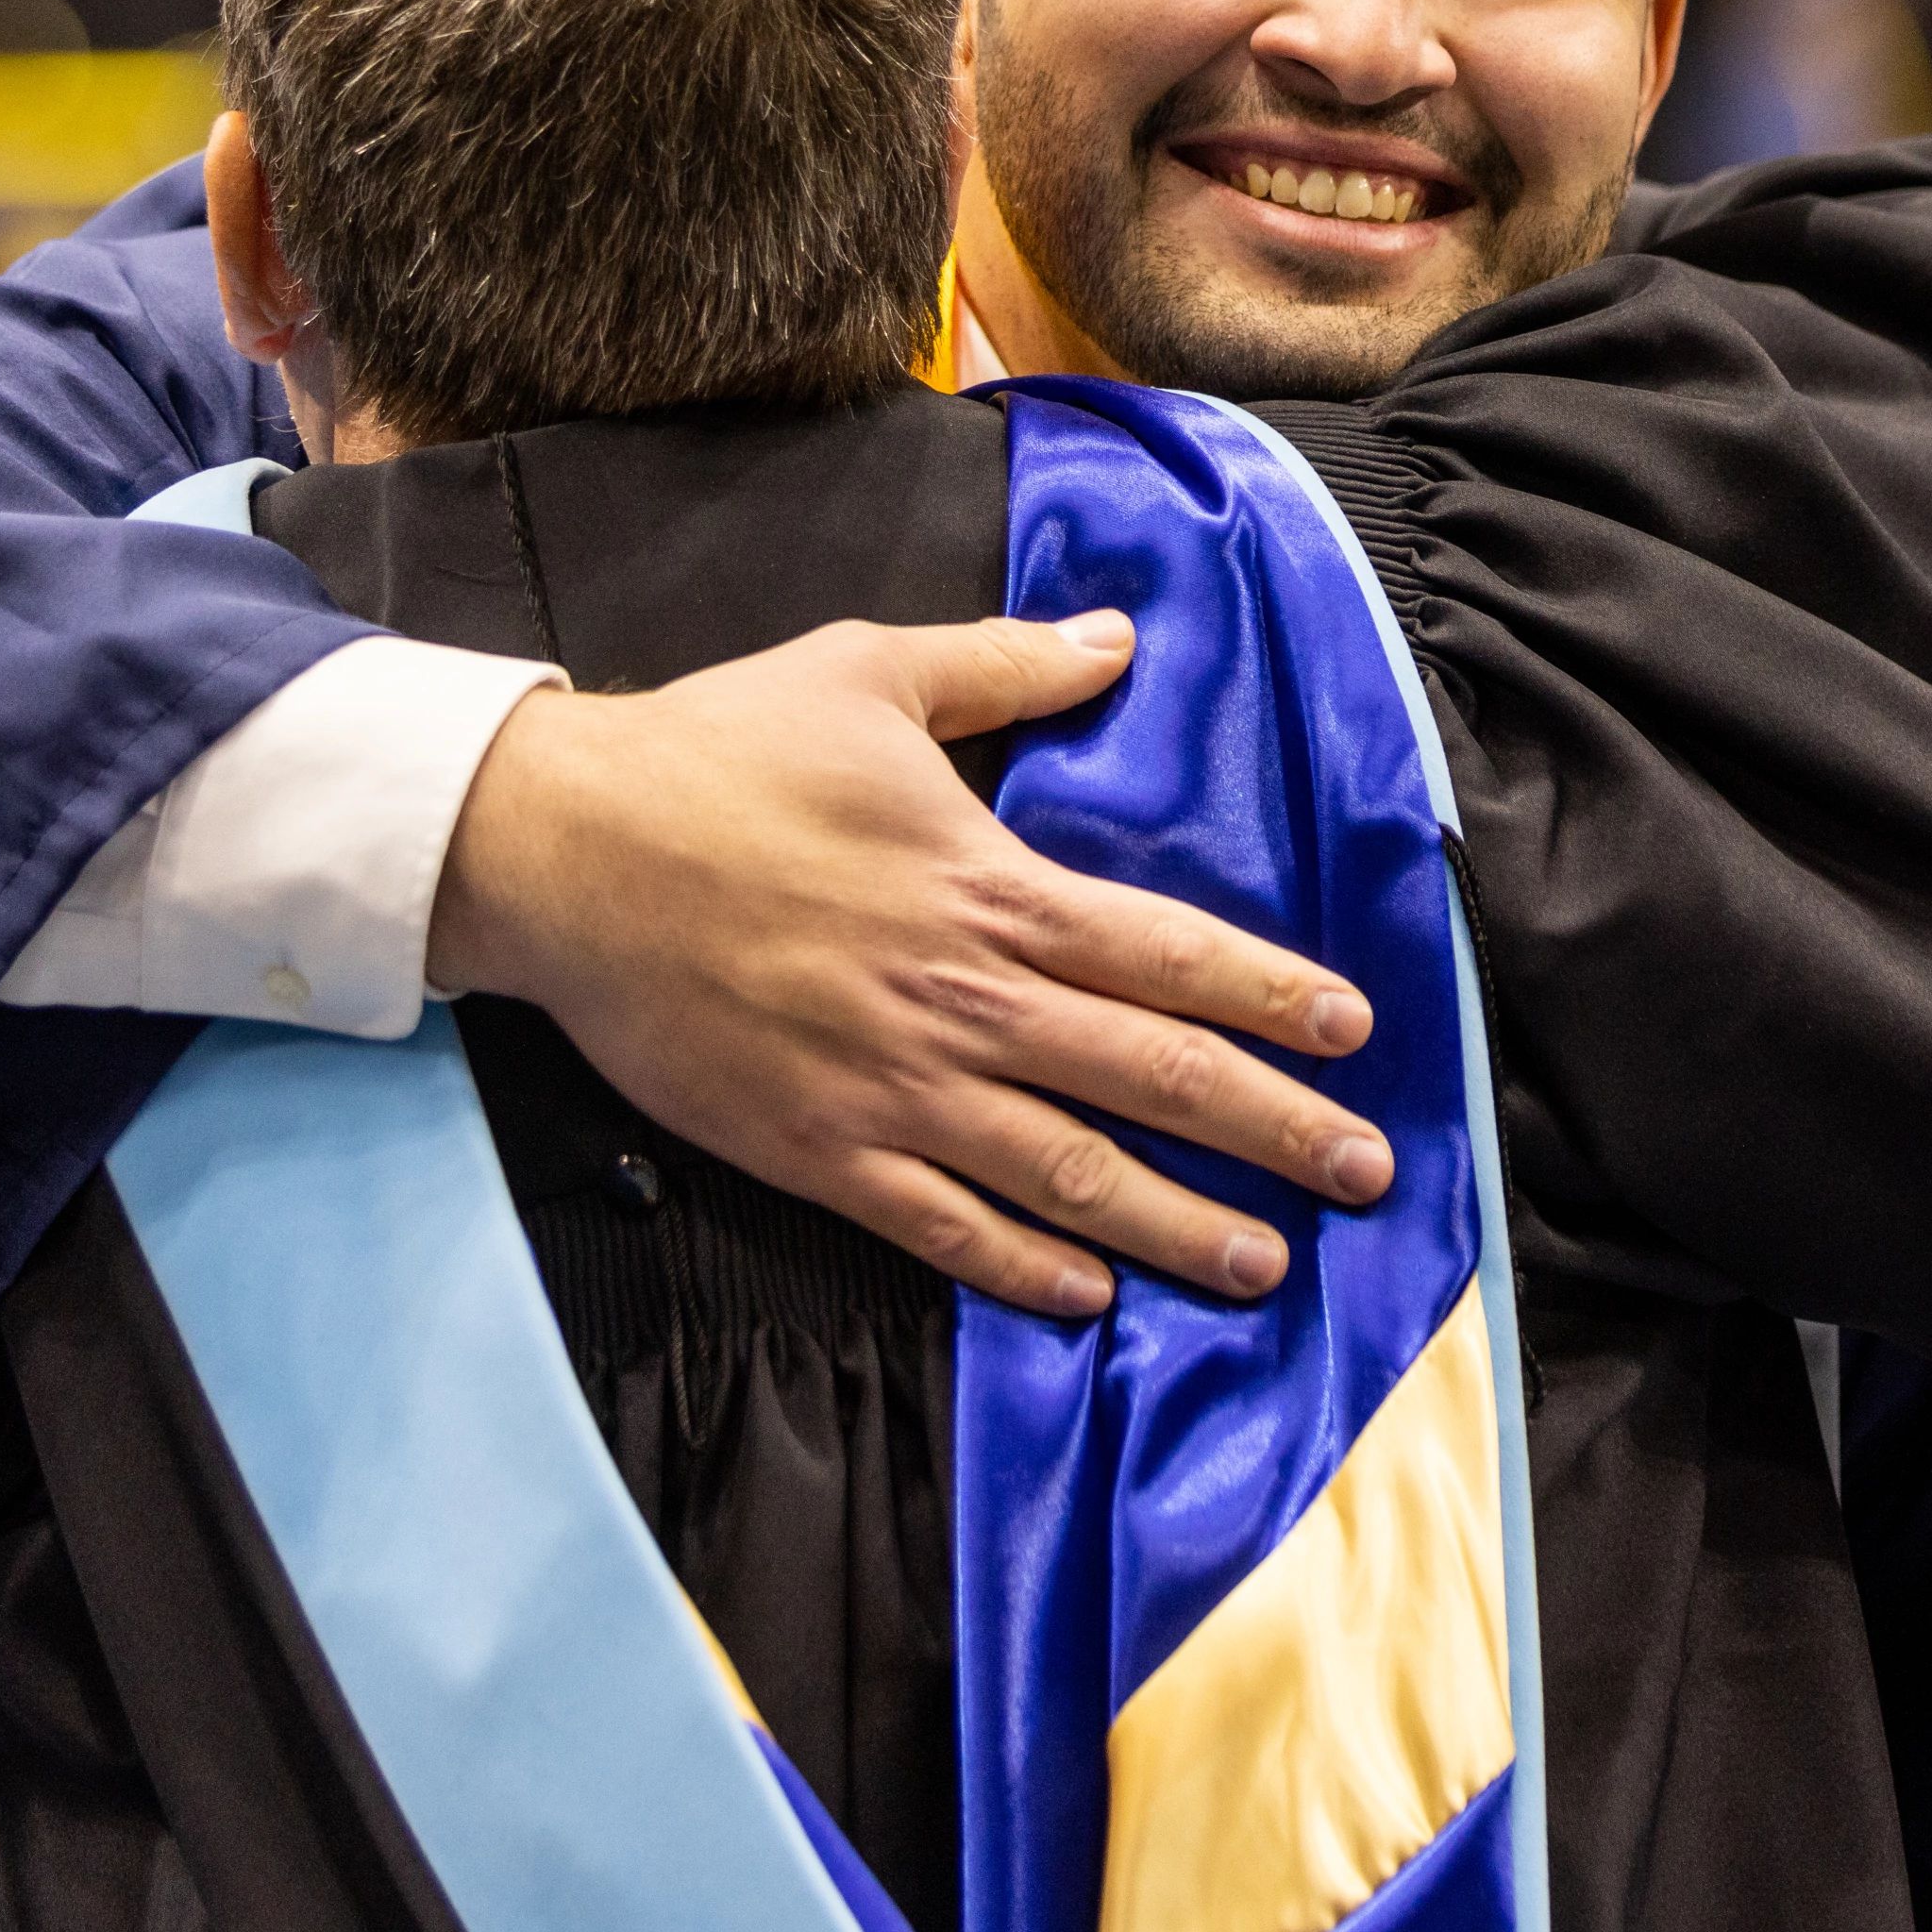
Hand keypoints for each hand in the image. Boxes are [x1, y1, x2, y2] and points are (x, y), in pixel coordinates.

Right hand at [427, 613, 1391, 1315]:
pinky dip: (1025, 1266)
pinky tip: (1092, 1294)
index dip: (1271, 995)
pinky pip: (944, 1226)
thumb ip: (1005, 666)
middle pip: (1151, 1076)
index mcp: (989, 887)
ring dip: (1178, 1225)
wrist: (565, 850)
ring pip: (1068, 1174)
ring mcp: (892, 1087)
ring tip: (1264, 1265)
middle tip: (1366, 1173)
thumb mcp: (871, 672)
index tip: (1354, 1030)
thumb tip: (1115, 637)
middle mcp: (962, 999)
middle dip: (1273, 1129)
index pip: (1168, 953)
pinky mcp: (817, 1150)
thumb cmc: (718, 750)